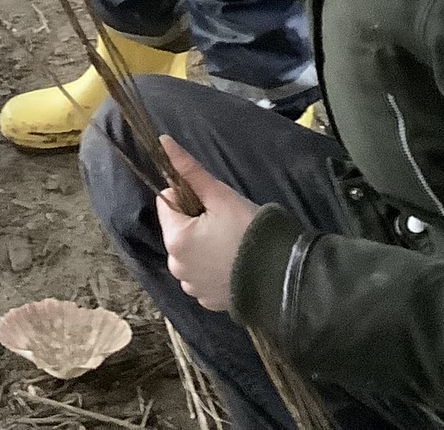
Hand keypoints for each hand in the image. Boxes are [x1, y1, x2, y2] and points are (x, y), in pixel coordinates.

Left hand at [156, 136, 260, 311]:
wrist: (280, 274)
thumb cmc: (248, 229)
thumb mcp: (220, 195)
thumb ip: (190, 170)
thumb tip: (163, 142)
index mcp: (175, 238)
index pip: (167, 204)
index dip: (189, 198)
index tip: (212, 204)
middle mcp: (176, 265)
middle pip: (178, 230)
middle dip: (195, 223)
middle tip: (225, 224)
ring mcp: (191, 286)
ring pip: (189, 254)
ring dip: (202, 247)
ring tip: (231, 244)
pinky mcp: (207, 300)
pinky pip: (201, 276)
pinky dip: (212, 269)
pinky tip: (232, 264)